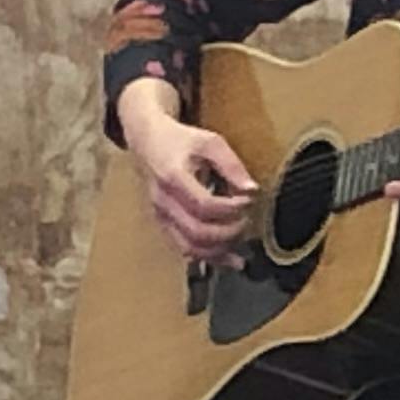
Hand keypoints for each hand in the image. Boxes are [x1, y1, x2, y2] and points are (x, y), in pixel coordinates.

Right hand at [122, 86, 256, 264]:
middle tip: (247, 220)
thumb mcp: (209, 142)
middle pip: (197, 231)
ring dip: (220, 251)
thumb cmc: (180, 140)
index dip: (231, 208)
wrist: (147, 141)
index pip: (204, 205)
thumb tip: (252, 190)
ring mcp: (160, 215)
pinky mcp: (164, 224)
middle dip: (228, 232)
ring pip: (189, 247)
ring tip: (243, 243)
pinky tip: (231, 259)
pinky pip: (185, 248)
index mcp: (172, 177)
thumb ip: (231, 165)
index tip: (249, 200)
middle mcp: (163, 201)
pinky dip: (210, 257)